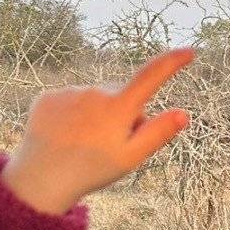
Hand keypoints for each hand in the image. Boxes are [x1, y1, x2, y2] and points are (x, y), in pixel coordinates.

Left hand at [0, 49, 193, 214]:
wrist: (40, 179)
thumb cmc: (91, 170)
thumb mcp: (130, 157)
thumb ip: (157, 133)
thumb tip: (183, 114)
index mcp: (118, 108)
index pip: (151, 77)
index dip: (171, 63)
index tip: (188, 51)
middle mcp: (94, 92)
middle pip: (121, 96)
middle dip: (123, 114)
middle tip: (111, 145)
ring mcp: (70, 93)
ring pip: (94, 99)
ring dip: (96, 116)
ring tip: (83, 144)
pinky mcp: (49, 97)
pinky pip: (71, 101)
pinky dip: (73, 116)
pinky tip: (65, 136)